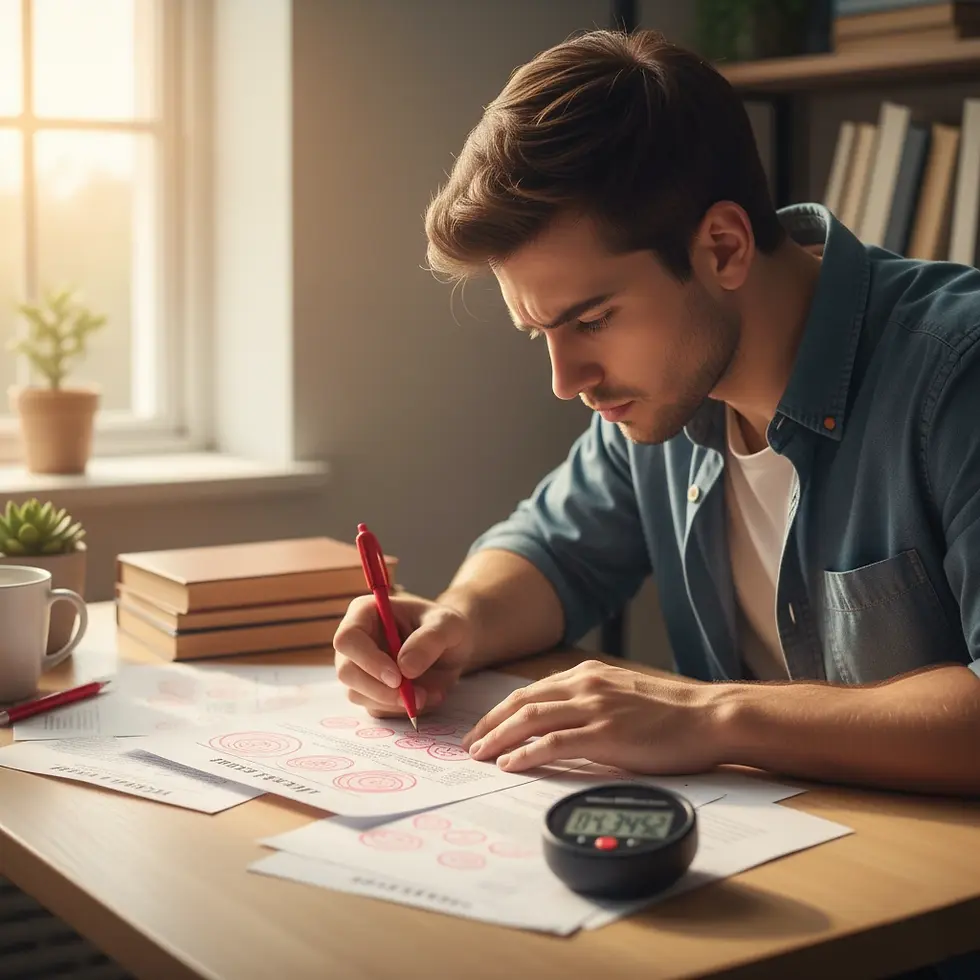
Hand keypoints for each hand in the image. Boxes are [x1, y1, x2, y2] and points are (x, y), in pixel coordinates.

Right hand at [333, 592, 474, 716]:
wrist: (453, 648)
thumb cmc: (445, 627)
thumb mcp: (448, 625)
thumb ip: (430, 640)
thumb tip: (405, 668)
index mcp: (365, 613)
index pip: (348, 639)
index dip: (368, 660)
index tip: (398, 677)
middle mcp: (356, 641)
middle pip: (347, 672)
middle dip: (381, 690)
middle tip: (416, 697)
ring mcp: (359, 668)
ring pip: (360, 695)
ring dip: (395, 703)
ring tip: (431, 693)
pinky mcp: (369, 691)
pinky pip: (376, 708)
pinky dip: (402, 709)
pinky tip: (426, 697)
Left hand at [461, 659, 723, 773]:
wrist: (710, 717)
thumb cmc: (673, 712)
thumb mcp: (622, 694)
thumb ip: (590, 701)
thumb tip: (560, 723)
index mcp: (588, 674)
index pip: (531, 691)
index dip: (501, 710)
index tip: (483, 728)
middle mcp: (586, 685)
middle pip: (522, 701)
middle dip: (490, 724)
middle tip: (470, 744)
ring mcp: (595, 708)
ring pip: (531, 718)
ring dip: (498, 737)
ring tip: (479, 755)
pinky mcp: (607, 734)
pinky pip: (554, 742)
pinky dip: (527, 753)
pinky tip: (510, 764)